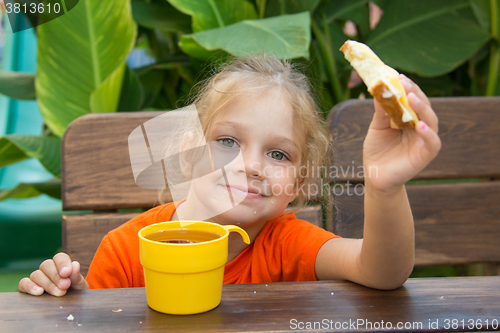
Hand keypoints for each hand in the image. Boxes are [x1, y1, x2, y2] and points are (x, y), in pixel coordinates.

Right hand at [18, 252, 88, 295]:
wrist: (70, 307)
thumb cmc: (76, 294)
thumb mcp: (79, 287)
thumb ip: (77, 277)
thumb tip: (75, 264)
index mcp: (61, 265)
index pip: (59, 257)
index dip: (62, 263)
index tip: (67, 273)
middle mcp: (48, 269)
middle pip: (47, 265)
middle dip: (56, 276)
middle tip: (65, 286)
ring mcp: (37, 278)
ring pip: (36, 274)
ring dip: (47, 284)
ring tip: (59, 292)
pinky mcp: (27, 288)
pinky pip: (24, 283)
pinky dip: (30, 286)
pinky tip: (39, 291)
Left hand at [363, 74, 441, 191]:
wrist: (375, 176)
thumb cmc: (377, 150)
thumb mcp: (377, 127)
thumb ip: (381, 111)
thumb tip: (380, 89)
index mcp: (410, 118)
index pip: (413, 99)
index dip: (408, 87)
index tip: (398, 76)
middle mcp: (420, 127)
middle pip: (424, 107)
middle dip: (415, 93)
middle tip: (404, 83)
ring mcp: (424, 141)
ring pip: (431, 121)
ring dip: (423, 109)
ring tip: (412, 98)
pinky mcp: (425, 155)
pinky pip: (432, 143)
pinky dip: (428, 133)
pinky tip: (419, 126)